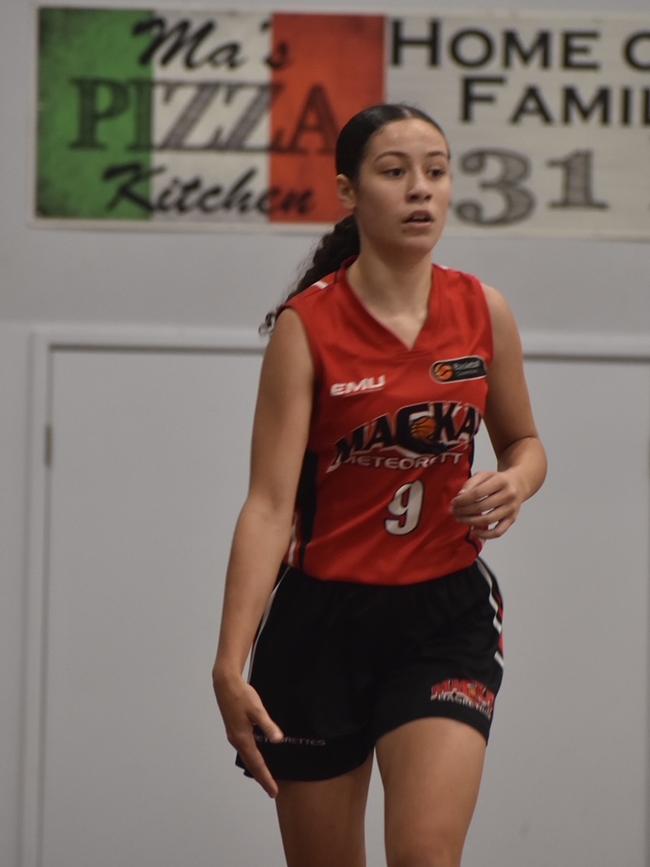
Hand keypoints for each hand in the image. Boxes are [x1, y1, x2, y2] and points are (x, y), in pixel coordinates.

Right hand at [213, 670, 283, 797]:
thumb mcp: (257, 710)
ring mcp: (234, 736)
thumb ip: (267, 725)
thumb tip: (278, 740)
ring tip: (265, 778)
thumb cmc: (242, 696)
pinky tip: (257, 757)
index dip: (266, 778)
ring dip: (256, 769)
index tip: (273, 791)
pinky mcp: (234, 730)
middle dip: (261, 778)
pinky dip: (252, 758)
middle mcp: (236, 741)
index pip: (257, 763)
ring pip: (247, 758)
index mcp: (242, 738)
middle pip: (250, 764)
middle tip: (271, 790)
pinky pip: (245, 750)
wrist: (225, 685)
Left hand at [451, 470, 523, 539]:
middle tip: (454, 511)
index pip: (477, 493)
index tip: (454, 502)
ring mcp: (511, 509)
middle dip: (464, 511)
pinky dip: (485, 535)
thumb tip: (460, 496)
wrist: (518, 484)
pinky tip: (473, 532)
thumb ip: (471, 483)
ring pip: (488, 520)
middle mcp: (509, 495)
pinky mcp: (512, 519)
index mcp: (501, 481)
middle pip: (481, 507)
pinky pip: (498, 532)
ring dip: (470, 522)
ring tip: (460, 519)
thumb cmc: (497, 480)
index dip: (463, 499)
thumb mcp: (484, 475)